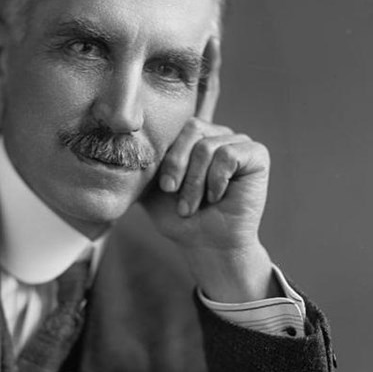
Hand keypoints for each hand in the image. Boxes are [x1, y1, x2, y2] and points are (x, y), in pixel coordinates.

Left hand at [142, 118, 276, 301]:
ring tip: (194, 205)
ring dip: (195, 182)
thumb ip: (139, 166)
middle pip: (192, 129)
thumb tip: (116, 145)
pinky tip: (217, 198)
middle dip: (179, 167)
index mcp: (193, 138)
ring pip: (207, 147)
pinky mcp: (257, 155)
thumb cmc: (180, 218)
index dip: (168, 157)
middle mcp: (217, 134)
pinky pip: (228, 155)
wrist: (205, 244)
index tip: (165, 188)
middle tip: (174, 194)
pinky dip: (216, 181)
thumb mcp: (151, 189)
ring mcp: (238, 142)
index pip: (176, 127)